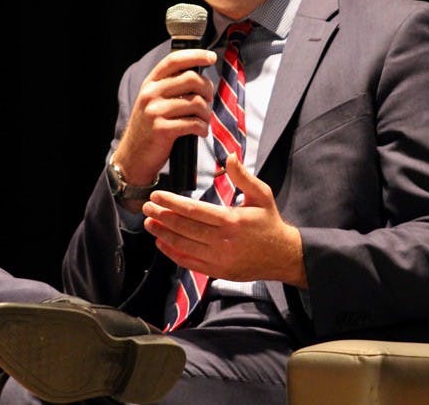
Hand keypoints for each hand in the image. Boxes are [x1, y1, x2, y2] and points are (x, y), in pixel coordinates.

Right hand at [112, 48, 216, 187]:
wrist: (133, 156)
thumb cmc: (150, 127)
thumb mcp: (154, 101)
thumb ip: (170, 86)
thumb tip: (200, 74)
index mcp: (150, 83)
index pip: (174, 60)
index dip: (196, 55)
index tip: (211, 57)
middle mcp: (151, 93)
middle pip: (191, 79)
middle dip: (208, 89)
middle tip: (209, 100)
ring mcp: (155, 111)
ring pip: (196, 103)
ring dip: (207, 113)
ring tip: (204, 120)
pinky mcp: (161, 129)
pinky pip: (193, 123)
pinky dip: (203, 128)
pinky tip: (201, 131)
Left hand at [142, 153, 306, 287]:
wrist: (283, 256)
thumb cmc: (270, 222)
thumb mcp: (262, 194)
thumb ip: (243, 176)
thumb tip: (229, 156)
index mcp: (232, 220)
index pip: (194, 210)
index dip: (172, 202)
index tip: (157, 195)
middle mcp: (223, 241)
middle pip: (184, 227)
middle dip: (162, 216)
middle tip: (146, 206)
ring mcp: (219, 259)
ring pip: (183, 245)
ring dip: (163, 234)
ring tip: (148, 223)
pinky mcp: (217, 271)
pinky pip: (189, 262)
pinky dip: (173, 253)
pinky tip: (161, 243)